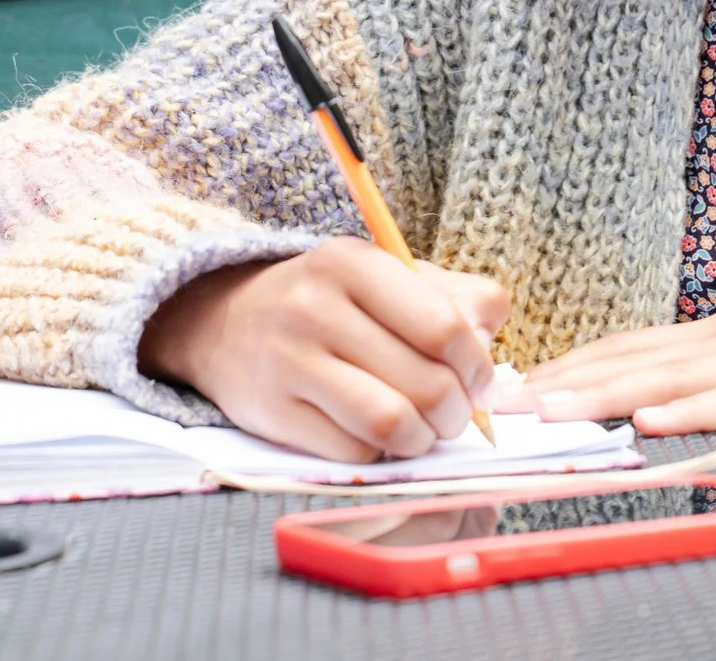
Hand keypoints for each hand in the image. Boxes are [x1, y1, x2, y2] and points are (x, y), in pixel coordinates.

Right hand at [138, 237, 509, 461]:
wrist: (224, 323)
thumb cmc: (328, 302)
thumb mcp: (387, 277)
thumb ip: (454, 295)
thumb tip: (490, 331)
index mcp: (352, 262)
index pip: (445, 328)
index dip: (477, 366)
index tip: (479, 380)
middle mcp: (315, 307)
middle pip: (426, 384)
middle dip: (455, 412)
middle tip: (452, 413)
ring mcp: (289, 362)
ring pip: (392, 424)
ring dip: (422, 439)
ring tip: (421, 428)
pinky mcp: (273, 413)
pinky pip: (354, 453)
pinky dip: (379, 453)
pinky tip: (375, 434)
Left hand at [496, 291, 715, 435]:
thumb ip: (715, 378)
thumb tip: (652, 400)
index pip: (630, 347)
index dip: (570, 366)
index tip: (515, 387)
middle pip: (636, 358)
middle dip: (568, 380)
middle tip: (509, 401)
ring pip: (674, 377)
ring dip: (609, 393)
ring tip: (556, 409)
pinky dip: (694, 409)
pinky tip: (656, 418)